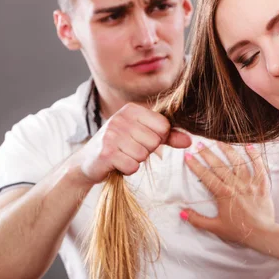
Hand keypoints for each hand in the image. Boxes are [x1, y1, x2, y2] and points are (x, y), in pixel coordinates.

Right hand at [71, 103, 191, 184]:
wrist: (88, 162)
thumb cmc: (121, 146)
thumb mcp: (144, 136)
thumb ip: (168, 137)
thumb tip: (190, 141)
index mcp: (132, 109)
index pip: (164, 126)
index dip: (159, 138)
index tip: (142, 139)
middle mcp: (120, 118)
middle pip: (155, 141)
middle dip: (146, 150)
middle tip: (130, 149)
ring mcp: (111, 134)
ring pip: (144, 154)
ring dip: (136, 160)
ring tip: (123, 155)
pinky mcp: (105, 153)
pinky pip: (132, 165)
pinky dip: (127, 169)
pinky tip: (117, 163)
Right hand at [181, 142, 274, 246]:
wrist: (261, 234)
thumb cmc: (238, 231)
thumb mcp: (215, 227)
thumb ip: (197, 219)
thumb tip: (181, 212)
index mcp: (223, 194)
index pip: (206, 176)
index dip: (196, 165)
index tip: (188, 156)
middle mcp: (236, 185)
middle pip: (219, 166)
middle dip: (208, 154)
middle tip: (199, 144)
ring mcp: (250, 183)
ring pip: (238, 162)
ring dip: (228, 150)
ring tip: (219, 141)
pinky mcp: (262, 184)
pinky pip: (259, 166)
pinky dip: (255, 155)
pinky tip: (249, 146)